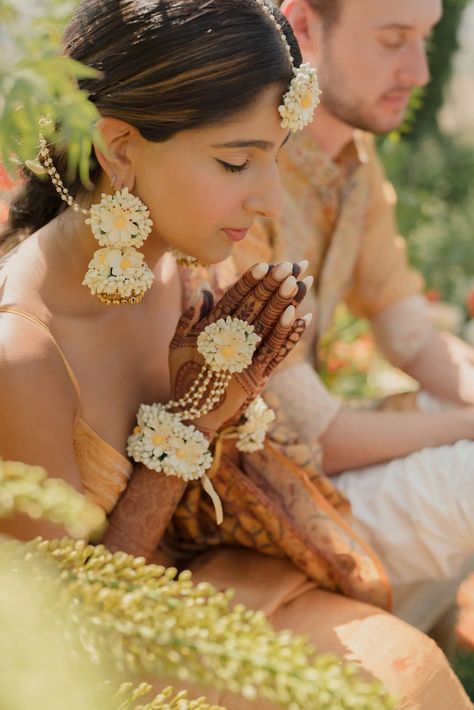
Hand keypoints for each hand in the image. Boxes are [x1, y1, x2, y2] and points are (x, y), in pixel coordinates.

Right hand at [169, 261, 311, 438]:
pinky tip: (302, 316)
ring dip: (287, 303)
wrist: (194, 415)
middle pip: (255, 307)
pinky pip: (277, 352)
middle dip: (274, 285)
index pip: (233, 299)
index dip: (251, 281)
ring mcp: (245, 360)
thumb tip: (207, 289)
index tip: (265, 265)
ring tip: (301, 282)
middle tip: (290, 265)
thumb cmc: (184, 374)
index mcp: (209, 330)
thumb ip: (191, 315)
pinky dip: (290, 334)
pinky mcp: (257, 377)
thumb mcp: (178, 342)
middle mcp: (228, 342)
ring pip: (269, 326)